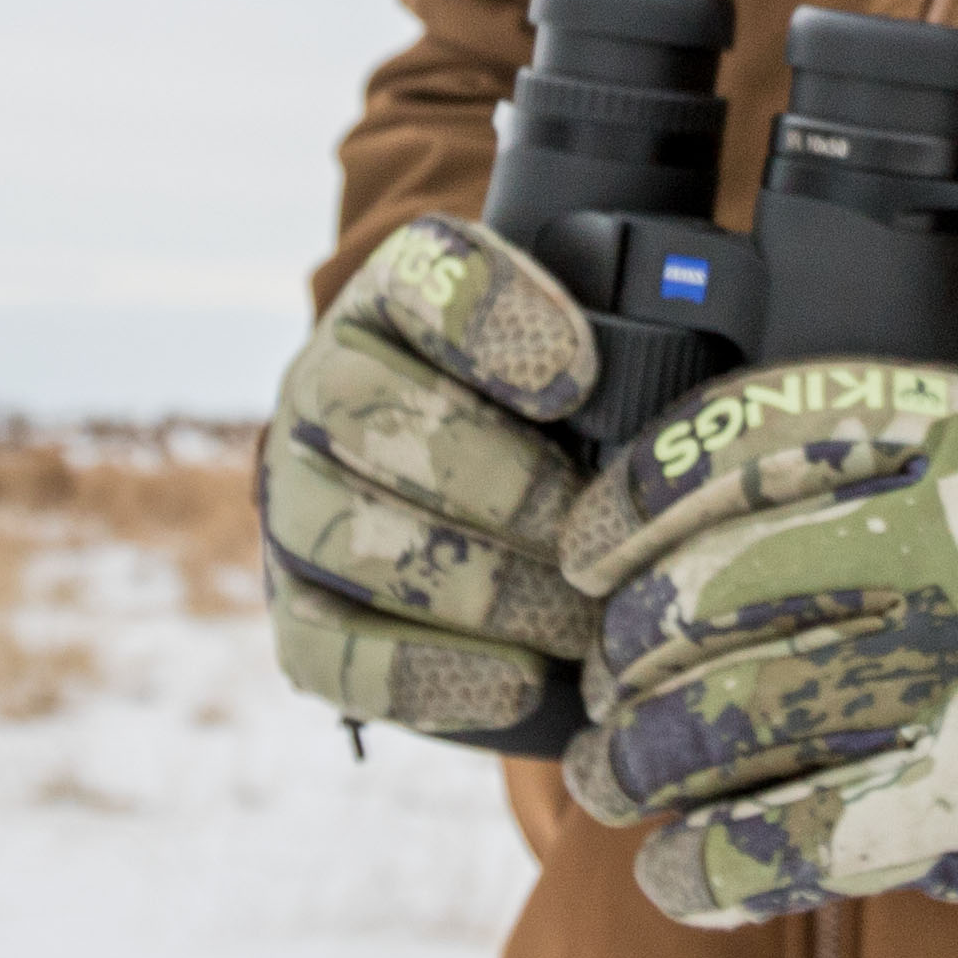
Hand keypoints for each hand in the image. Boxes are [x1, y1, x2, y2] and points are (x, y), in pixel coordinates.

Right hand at [258, 217, 601, 742]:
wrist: (489, 513)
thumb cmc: (566, 428)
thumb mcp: (591, 368)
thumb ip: (630, 353)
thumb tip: (664, 396)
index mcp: (398, 298)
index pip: (422, 275)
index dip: (491, 321)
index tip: (578, 379)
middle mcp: (323, 383)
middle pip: (370, 413)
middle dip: (498, 483)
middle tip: (588, 536)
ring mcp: (293, 496)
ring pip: (343, 531)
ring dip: (474, 585)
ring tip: (574, 621)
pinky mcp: (294, 605)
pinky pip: (326, 650)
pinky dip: (423, 672)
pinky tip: (513, 681)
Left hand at [552, 362, 957, 926]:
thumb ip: (903, 452)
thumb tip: (734, 507)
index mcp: (945, 435)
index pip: (727, 449)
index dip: (630, 508)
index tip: (593, 553)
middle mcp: (935, 542)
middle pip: (704, 599)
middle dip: (629, 658)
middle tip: (613, 693)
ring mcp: (952, 677)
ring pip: (725, 722)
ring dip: (645, 764)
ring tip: (623, 785)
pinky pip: (790, 838)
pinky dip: (710, 861)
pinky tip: (676, 872)